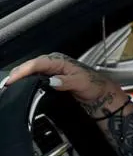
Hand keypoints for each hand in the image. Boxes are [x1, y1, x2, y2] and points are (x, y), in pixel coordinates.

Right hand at [5, 53, 127, 117]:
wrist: (101, 94)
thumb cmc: (94, 86)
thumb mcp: (81, 83)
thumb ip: (66, 82)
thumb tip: (51, 81)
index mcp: (60, 61)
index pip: (37, 64)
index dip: (24, 71)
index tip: (13, 80)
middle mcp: (54, 63)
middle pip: (31, 66)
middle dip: (18, 73)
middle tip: (6, 84)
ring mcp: (53, 71)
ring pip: (32, 71)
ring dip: (20, 76)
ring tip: (9, 84)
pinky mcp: (52, 78)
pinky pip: (35, 77)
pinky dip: (26, 80)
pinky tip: (20, 86)